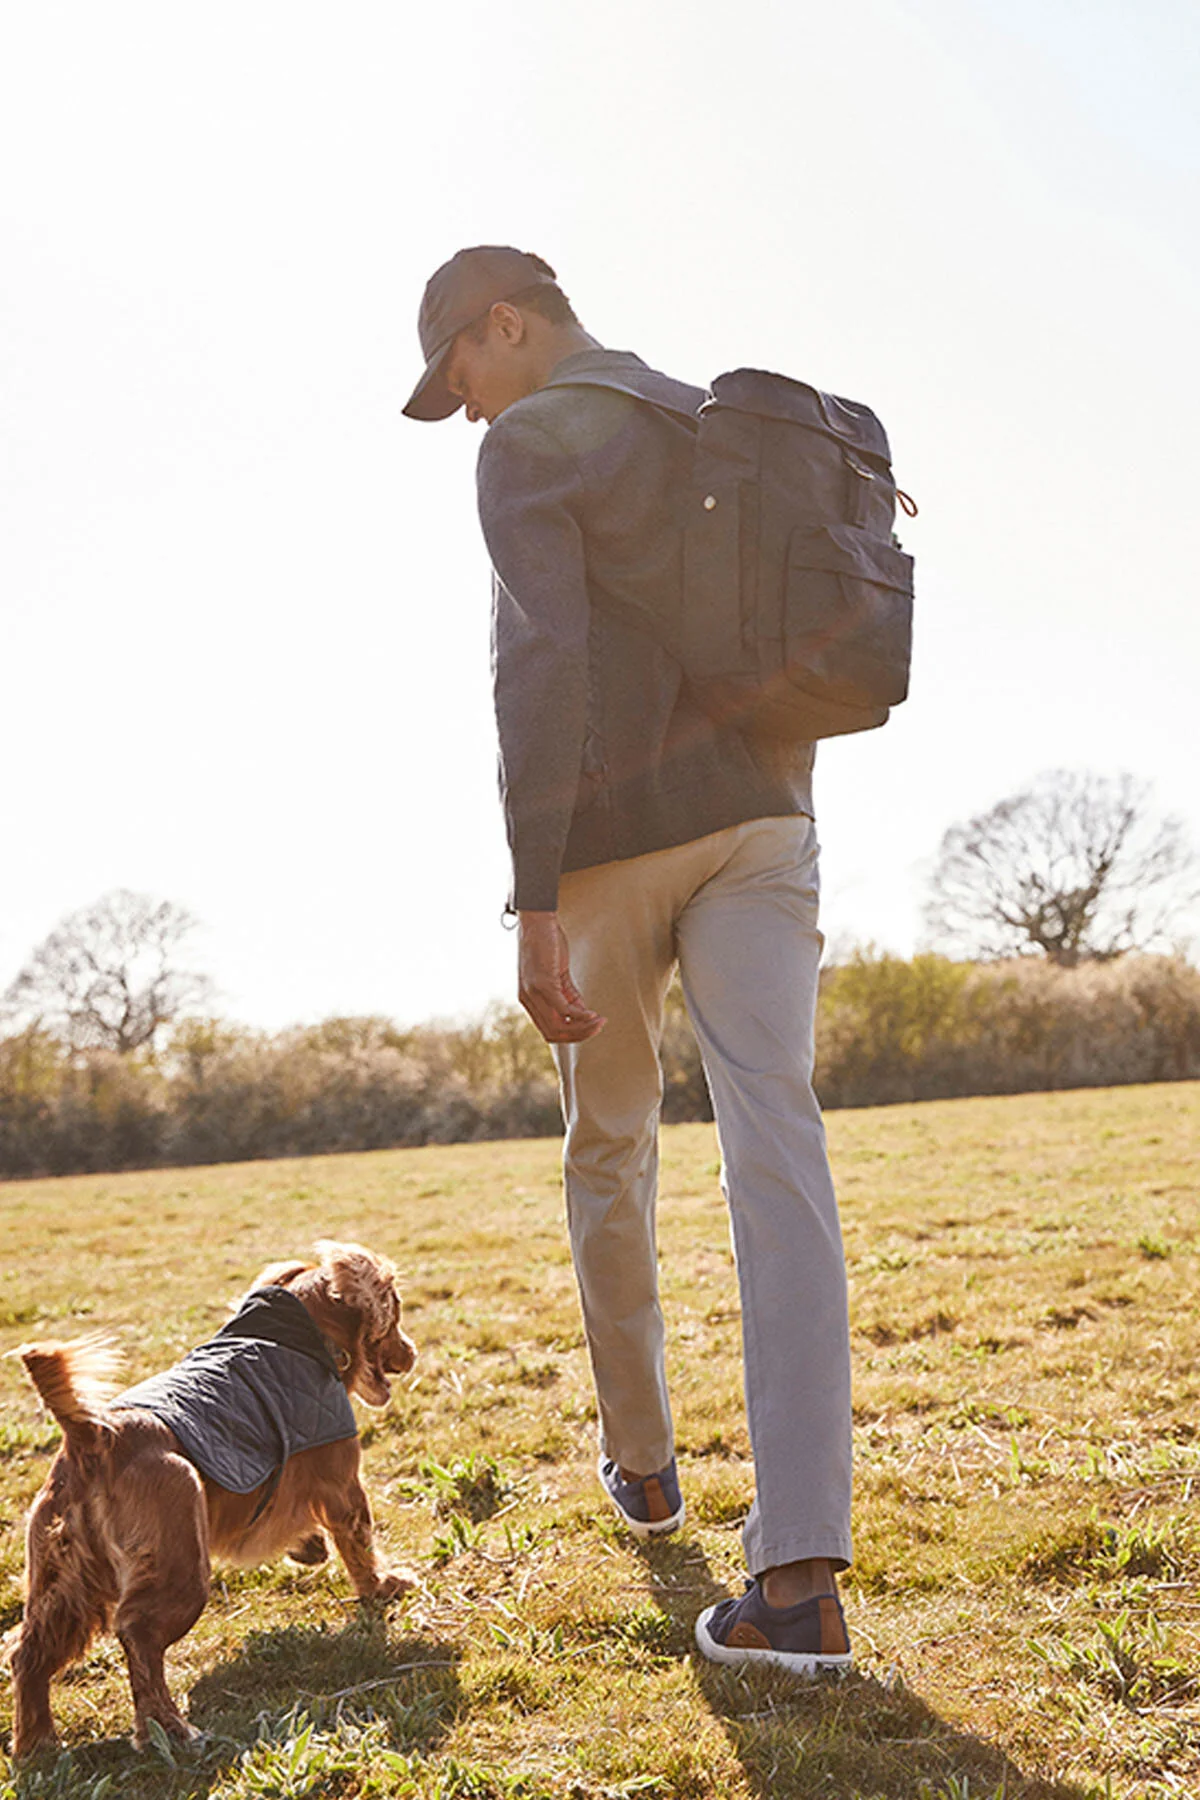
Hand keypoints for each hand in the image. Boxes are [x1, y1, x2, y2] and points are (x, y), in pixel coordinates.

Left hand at [518, 911, 605, 1044]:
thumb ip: (569, 995)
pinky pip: (563, 1009)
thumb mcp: (558, 975)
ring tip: (600, 1021)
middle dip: (579, 1035)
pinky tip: (593, 1014)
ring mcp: (533, 993)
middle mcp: (528, 1001)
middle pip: (553, 1034)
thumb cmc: (547, 946)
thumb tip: (584, 1016)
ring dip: (582, 1028)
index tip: (591, 1028)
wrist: (537, 922)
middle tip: (599, 1027)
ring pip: (558, 1026)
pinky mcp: (543, 984)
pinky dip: (580, 1015)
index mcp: (529, 1001)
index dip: (571, 1035)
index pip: (549, 1032)